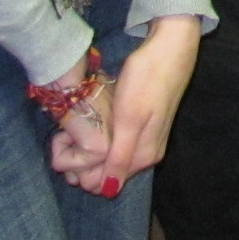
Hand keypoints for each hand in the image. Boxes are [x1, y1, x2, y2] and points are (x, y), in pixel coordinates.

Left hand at [48, 15, 200, 197]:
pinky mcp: (147, 126)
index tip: (67, 149)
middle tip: (68, 137)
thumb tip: (110, 192)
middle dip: (84, 163)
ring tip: (78, 128)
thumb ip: (121, 157)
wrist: (171, 47)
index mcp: (143, 157)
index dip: (82, 172)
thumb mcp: (130, 119)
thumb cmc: (147, 79)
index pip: (105, 184)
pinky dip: (103, 140)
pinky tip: (96, 122)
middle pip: (108, 173)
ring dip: (92, 151)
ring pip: (112, 159)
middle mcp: (148, 154)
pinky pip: (119, 145)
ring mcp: (149, 140)